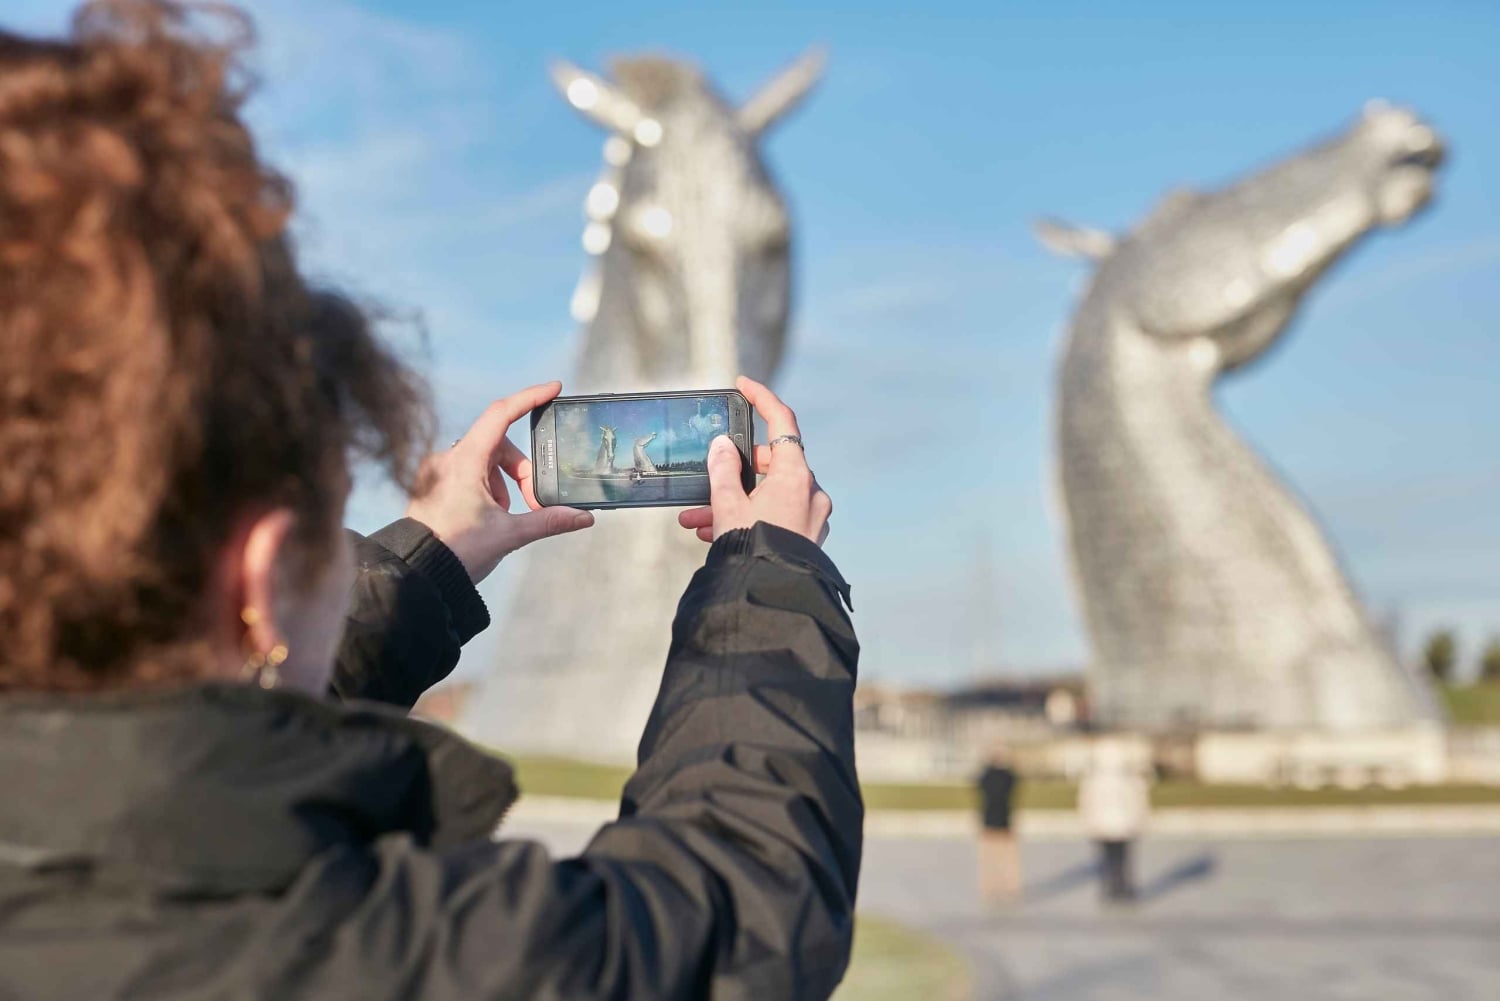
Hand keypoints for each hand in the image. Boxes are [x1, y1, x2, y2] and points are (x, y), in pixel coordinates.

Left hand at [404, 381, 593, 582]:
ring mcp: (438, 471)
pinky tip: (487, 516)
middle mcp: (448, 458)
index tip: (553, 389)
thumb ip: (548, 521)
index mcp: (465, 460)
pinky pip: (468, 473)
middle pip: (498, 445)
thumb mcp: (509, 534)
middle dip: (521, 471)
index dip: (530, 398)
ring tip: (504, 516)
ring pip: (484, 461)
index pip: (501, 414)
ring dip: (503, 483)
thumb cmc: (456, 551)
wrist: (417, 574)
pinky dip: (486, 488)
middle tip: (532, 503)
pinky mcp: (433, 484)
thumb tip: (583, 517)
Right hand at [677, 376, 831, 546]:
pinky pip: (775, 516)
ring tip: (696, 520)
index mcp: (796, 474)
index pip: (782, 421)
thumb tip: (723, 445)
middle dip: (733, 473)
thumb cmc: (753, 549)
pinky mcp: (807, 536)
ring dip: (732, 502)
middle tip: (705, 482)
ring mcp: (812, 515)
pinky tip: (714, 533)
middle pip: (771, 463)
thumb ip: (723, 470)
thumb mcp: (728, 505)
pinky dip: (748, 518)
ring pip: (767, 495)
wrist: (773, 597)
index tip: (743, 385)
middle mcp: (810, 491)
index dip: (762, 398)